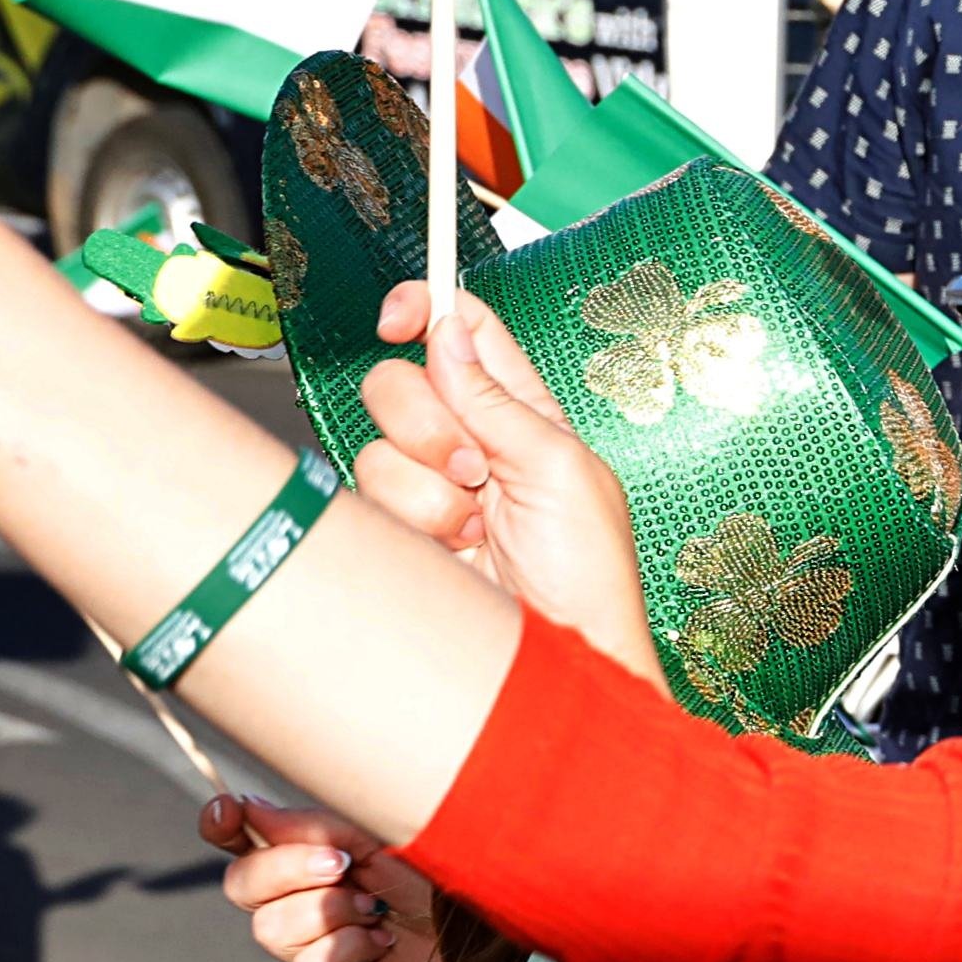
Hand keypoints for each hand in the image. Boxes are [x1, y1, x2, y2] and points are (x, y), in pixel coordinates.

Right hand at [201, 792, 440, 961]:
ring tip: (376, 908)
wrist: (485, 922)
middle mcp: (301, 899)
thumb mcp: (379, 835)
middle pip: (241, 884)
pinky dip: (351, 947)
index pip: (243, 841)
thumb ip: (314, 826)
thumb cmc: (441, 873)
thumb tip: (248, 809)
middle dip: (287, 869)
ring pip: (270, 928)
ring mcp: (312, 945)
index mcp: (310, 855)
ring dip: (330, 910)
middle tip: (342, 864)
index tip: (227, 813)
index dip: (222, 826)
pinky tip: (383, 942)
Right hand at [350, 282, 654, 681]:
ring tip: (477, 522)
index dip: (429, 310)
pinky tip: (454, 546)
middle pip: (403, 383)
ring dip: (429, 486)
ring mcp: (433, 487)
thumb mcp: (563, 469)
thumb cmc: (589, 571)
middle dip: (429, 420)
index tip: (400, 314)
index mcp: (524, 413)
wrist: (559, 651)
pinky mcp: (403, 528)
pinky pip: (372, 494)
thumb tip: (451, 333)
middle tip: (475, 467)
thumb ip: (501, 402)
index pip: (466, 335)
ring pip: (382, 443)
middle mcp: (474, 442)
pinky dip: (415, 518)